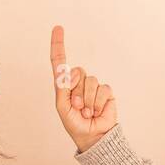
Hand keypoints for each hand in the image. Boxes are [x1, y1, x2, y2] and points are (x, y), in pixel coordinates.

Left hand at [50, 24, 116, 152]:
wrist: (93, 136)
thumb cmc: (75, 123)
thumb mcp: (63, 106)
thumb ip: (64, 87)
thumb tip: (71, 71)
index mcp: (65, 85)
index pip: (60, 61)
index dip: (59, 45)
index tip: (58, 28)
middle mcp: (79, 82)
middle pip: (78, 72)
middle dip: (76, 92)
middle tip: (77, 107)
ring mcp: (93, 86)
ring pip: (90, 81)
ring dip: (87, 100)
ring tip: (87, 112)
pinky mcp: (106, 91)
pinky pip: (102, 89)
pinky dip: (98, 103)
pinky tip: (96, 111)